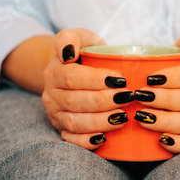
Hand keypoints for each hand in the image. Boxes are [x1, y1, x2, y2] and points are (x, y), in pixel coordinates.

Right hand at [42, 28, 133, 150]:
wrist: (73, 72)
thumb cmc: (83, 54)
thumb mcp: (79, 37)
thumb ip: (71, 37)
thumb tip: (68, 51)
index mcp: (54, 72)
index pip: (72, 78)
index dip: (96, 80)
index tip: (120, 79)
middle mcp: (51, 95)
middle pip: (76, 102)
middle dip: (104, 102)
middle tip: (128, 98)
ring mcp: (56, 114)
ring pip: (75, 123)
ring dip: (100, 122)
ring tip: (123, 117)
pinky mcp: (62, 129)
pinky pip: (71, 140)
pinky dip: (87, 142)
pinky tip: (105, 138)